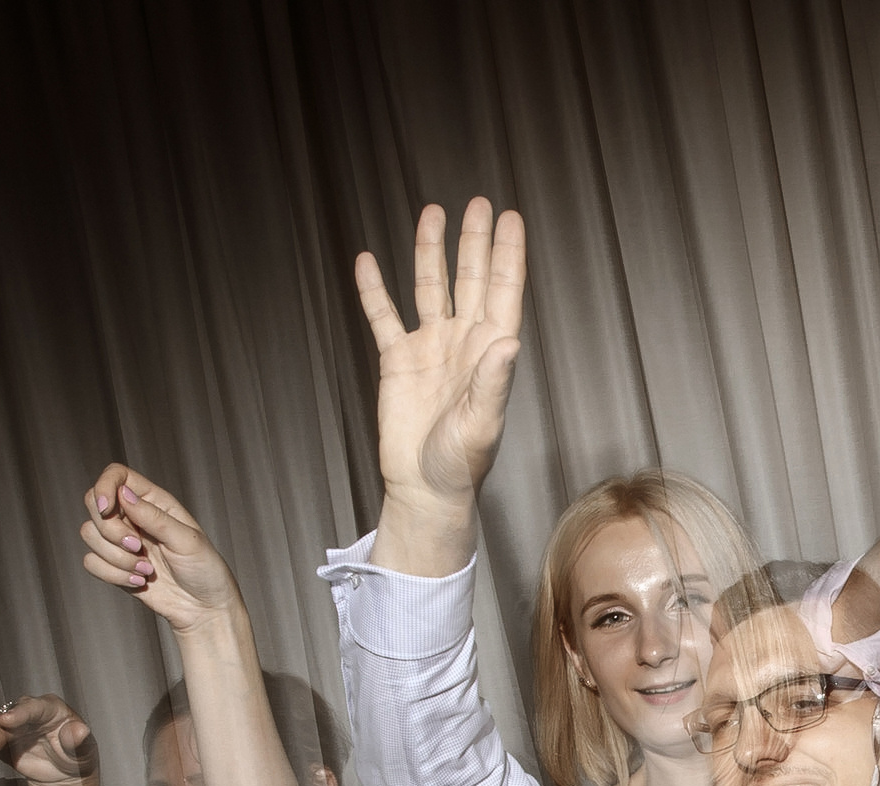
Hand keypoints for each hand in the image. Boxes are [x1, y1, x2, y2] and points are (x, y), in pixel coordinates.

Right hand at [0, 693, 96, 785]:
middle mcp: (25, 711)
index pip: (34, 708)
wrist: (63, 771)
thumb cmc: (77, 755)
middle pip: (5, 718)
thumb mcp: (83, 751)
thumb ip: (78, 742)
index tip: (8, 721)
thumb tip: (81, 731)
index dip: (21, 713)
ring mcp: (6, 724)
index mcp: (50, 708)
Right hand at [77, 466, 241, 635]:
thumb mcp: (187, 540)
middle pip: (94, 505)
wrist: (203, 608)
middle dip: (111, 531)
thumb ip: (154, 517)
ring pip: (89, 534)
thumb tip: (124, 493)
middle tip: (138, 548)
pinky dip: (112, 574)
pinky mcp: (114, 565)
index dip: (104, 487)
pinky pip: (91, 562)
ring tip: (147, 570)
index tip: (107, 510)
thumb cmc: (205, 569)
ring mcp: (121, 541)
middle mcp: (133, 516)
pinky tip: (138, 581)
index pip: (116, 476)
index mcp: (153, 501)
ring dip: (116, 558)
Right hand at [354, 199, 524, 571]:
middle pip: (470, 279)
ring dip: (432, 252)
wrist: (424, 487)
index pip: (503, 292)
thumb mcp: (483, 423)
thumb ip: (494, 381)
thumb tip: (508, 340)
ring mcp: (430, 348)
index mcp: (489, 352)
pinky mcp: (397, 361)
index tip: (510, 218)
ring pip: (430, 288)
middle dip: (474, 241)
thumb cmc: (461, 464)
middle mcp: (462, 342)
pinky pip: (384, 316)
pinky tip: (369, 262)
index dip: (506, 254)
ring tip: (433, 213)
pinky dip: (375, 290)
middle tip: (479, 203)